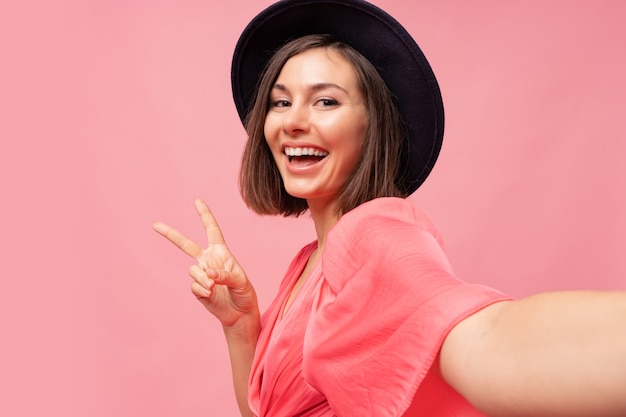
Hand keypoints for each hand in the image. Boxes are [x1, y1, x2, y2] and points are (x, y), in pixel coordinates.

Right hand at [153, 198, 257, 327]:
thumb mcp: (240, 281)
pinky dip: (202, 290)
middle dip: (170, 234)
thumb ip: (224, 274)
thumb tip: (208, 273)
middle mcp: (208, 260)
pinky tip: (211, 295)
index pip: (212, 230)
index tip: (197, 201)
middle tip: (155, 225)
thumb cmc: (244, 292)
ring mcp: (201, 274)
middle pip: (186, 245)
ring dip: (203, 279)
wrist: (239, 313)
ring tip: (214, 287)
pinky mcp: (197, 289)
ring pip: (193, 271)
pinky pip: (193, 285)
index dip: (205, 215)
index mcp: (221, 252)